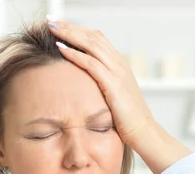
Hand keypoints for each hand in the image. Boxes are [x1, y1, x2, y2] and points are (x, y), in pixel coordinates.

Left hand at [47, 18, 154, 146]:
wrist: (143, 131)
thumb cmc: (127, 118)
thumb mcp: (115, 95)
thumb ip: (103, 84)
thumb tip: (86, 84)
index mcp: (119, 64)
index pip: (97, 38)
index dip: (79, 30)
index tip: (61, 26)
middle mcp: (119, 63)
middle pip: (92, 36)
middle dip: (70, 27)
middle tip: (51, 20)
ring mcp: (117, 72)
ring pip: (91, 44)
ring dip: (69, 34)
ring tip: (52, 28)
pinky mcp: (113, 84)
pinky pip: (91, 63)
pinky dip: (75, 54)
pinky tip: (61, 49)